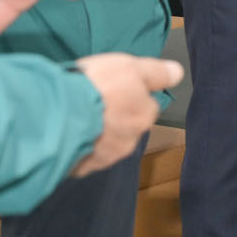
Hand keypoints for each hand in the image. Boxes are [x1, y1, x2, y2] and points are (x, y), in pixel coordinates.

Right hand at [72, 53, 181, 177]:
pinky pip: (85, 157)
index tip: (114, 89)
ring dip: (98, 134)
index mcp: (144, 116)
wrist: (59, 115)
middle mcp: (131, 140)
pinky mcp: (84, 168)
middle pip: (128, 127)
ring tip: (78, 118)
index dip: (131, 96)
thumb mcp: (130, 67)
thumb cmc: (97, 86)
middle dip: (115, 118)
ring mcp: (107, 157)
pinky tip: (68, 135)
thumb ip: (155, 72)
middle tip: (95, 103)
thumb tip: (177, 73)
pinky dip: (80, 148)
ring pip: (107, 144)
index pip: (146, 106)